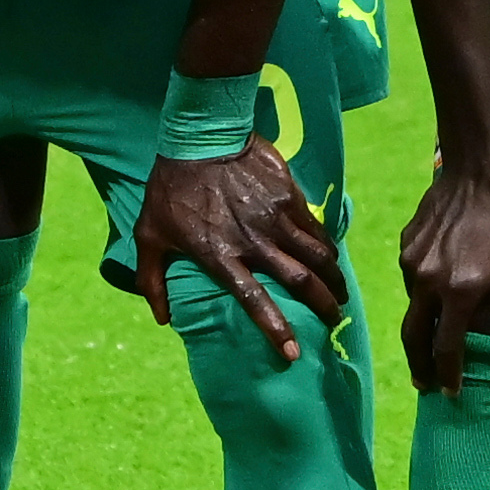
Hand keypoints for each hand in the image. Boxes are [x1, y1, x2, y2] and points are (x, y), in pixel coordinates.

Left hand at [130, 138, 342, 365]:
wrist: (200, 136)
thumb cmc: (170, 188)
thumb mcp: (149, 235)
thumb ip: (152, 279)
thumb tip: (162, 319)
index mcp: (222, 257)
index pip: (255, 302)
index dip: (277, 330)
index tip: (294, 354)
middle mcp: (255, 242)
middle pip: (299, 282)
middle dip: (322, 305)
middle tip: (334, 320)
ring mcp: (276, 218)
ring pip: (316, 255)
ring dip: (332, 278)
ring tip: (340, 293)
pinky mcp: (290, 196)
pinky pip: (315, 228)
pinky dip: (326, 246)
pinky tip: (332, 256)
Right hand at [393, 155, 489, 396]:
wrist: (480, 169)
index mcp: (458, 292)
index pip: (446, 348)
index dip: (448, 375)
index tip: (450, 392)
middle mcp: (426, 282)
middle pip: (413, 336)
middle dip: (419, 365)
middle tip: (426, 384)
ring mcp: (411, 261)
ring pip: (410, 304)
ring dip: (422, 324)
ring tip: (434, 335)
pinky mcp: (406, 243)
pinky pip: (411, 277)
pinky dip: (421, 292)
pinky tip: (436, 289)